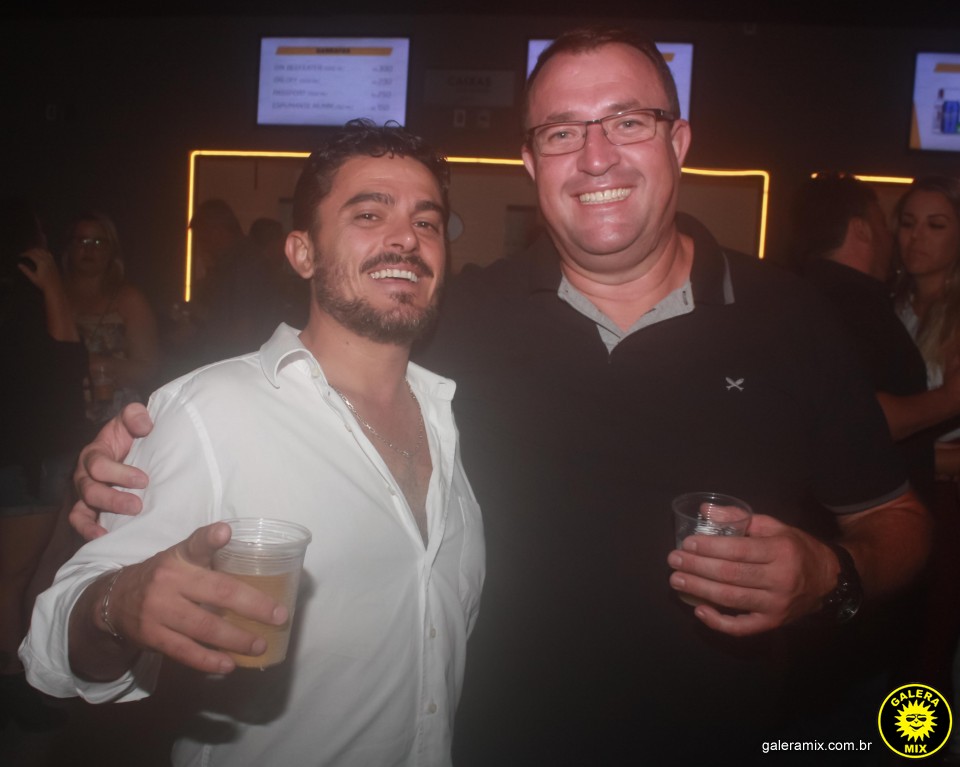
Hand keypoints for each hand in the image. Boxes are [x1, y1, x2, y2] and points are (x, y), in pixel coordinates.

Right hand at [16, 247, 60, 292]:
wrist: (55, 287)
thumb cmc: (43, 284)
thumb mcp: (33, 278)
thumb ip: (26, 270)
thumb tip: (19, 264)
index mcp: (41, 263)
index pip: (31, 254)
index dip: (25, 254)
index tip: (20, 255)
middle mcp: (47, 260)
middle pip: (37, 251)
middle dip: (29, 251)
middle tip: (24, 254)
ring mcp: (51, 261)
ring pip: (43, 251)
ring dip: (36, 250)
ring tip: (30, 253)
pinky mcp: (54, 262)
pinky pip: (48, 254)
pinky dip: (43, 252)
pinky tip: (39, 255)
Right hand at [70, 403, 154, 539]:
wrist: (131, 449)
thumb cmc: (131, 436)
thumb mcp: (132, 420)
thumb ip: (136, 415)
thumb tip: (144, 425)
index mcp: (94, 453)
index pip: (98, 464)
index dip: (119, 473)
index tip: (143, 480)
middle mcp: (85, 475)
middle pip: (90, 489)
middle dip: (113, 499)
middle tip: (137, 506)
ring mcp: (85, 494)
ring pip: (82, 509)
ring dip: (100, 519)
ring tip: (119, 528)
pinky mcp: (90, 509)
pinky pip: (81, 522)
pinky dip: (89, 532)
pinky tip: (105, 539)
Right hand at [76, 523, 288, 674]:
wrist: (113, 601)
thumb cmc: (162, 577)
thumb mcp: (179, 558)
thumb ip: (210, 557)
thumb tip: (258, 563)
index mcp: (180, 557)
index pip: (196, 544)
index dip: (210, 538)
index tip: (225, 532)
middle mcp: (169, 581)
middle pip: (217, 592)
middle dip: (253, 605)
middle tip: (279, 616)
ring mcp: (159, 610)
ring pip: (204, 627)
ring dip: (236, 639)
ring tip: (260, 646)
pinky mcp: (152, 636)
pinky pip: (185, 652)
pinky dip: (209, 660)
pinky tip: (229, 664)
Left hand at [666, 514, 836, 635]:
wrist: (828, 580)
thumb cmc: (795, 549)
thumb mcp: (774, 527)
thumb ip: (739, 518)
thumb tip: (705, 510)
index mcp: (781, 551)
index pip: (738, 550)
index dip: (710, 547)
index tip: (687, 543)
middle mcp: (780, 580)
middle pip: (730, 575)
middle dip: (697, 567)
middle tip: (673, 561)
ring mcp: (776, 605)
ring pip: (731, 599)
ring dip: (699, 590)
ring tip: (676, 580)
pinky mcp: (773, 623)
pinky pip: (742, 628)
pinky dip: (718, 622)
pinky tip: (699, 610)